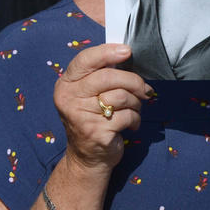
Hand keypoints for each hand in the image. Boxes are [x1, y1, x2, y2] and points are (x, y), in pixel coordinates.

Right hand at [54, 44, 153, 176]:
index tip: (127, 51)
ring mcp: (81, 117)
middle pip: (108, 77)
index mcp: (66, 85)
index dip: (107, 52)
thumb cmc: (92, 120)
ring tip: (133, 109)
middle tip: (143, 89)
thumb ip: (100, 76)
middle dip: (133, 81)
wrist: (87, 158)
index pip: (85, 60)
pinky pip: (127, 115)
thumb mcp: (88, 95)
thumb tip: (126, 56)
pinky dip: (135, 119)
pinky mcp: (97, 132)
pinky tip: (131, 124)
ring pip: (121, 96)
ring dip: (135, 102)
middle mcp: (69, 99)